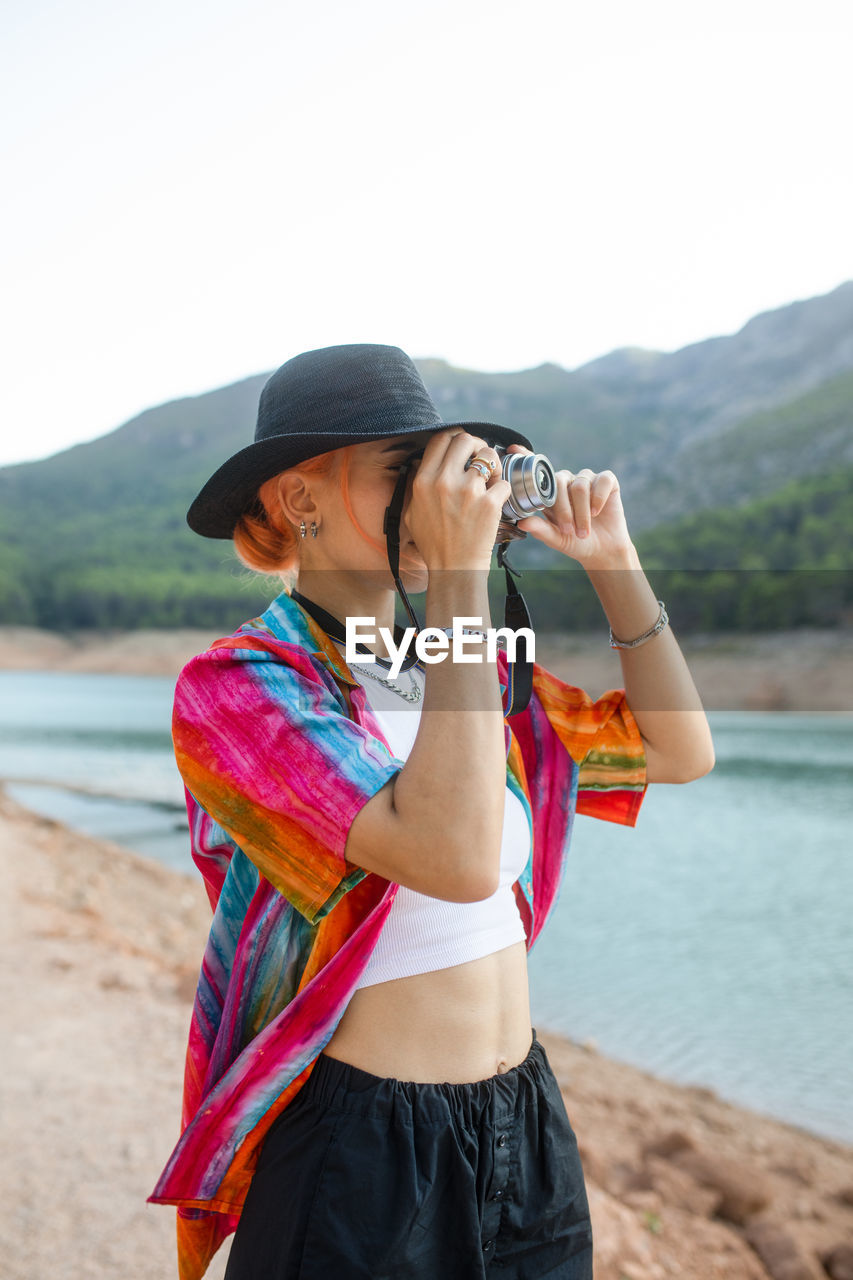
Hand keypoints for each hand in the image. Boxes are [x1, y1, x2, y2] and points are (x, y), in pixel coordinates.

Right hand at [405, 430, 511, 570]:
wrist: (453, 569)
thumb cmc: (433, 544)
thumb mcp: (412, 513)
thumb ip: (416, 486)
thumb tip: (420, 464)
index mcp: (424, 481)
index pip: (441, 439)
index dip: (455, 438)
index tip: (463, 448)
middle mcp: (444, 481)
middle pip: (465, 439)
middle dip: (476, 445)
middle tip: (480, 459)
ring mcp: (468, 492)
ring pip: (489, 456)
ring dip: (493, 465)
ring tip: (491, 479)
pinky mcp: (490, 504)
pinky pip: (504, 482)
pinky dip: (504, 489)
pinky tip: (497, 500)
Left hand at [503, 444, 633, 567]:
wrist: (603, 549)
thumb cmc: (576, 543)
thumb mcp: (556, 538)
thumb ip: (540, 529)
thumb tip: (522, 523)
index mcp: (550, 491)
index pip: (538, 471)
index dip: (527, 457)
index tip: (513, 448)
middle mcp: (567, 480)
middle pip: (559, 482)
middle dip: (564, 510)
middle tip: (568, 530)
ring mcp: (587, 478)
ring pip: (580, 486)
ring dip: (582, 513)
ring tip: (583, 531)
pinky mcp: (607, 480)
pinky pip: (602, 481)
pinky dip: (599, 498)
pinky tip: (597, 512)